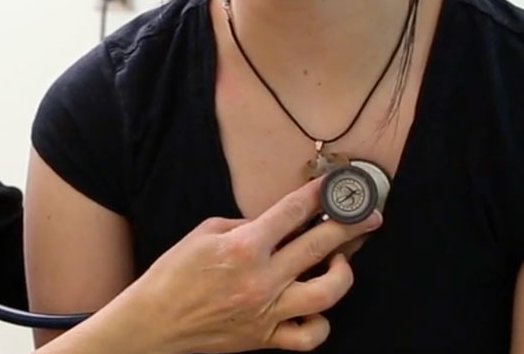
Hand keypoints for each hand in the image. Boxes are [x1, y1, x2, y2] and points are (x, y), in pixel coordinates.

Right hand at [124, 177, 380, 352]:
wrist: (154, 322)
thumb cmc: (172, 275)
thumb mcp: (203, 234)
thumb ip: (244, 226)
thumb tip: (273, 225)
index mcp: (244, 246)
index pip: (293, 212)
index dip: (319, 194)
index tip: (337, 185)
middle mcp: (262, 279)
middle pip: (320, 245)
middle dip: (351, 225)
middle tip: (369, 215)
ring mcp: (268, 312)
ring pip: (327, 292)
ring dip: (343, 272)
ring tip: (342, 262)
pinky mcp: (266, 338)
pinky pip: (310, 336)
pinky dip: (320, 323)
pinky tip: (315, 307)